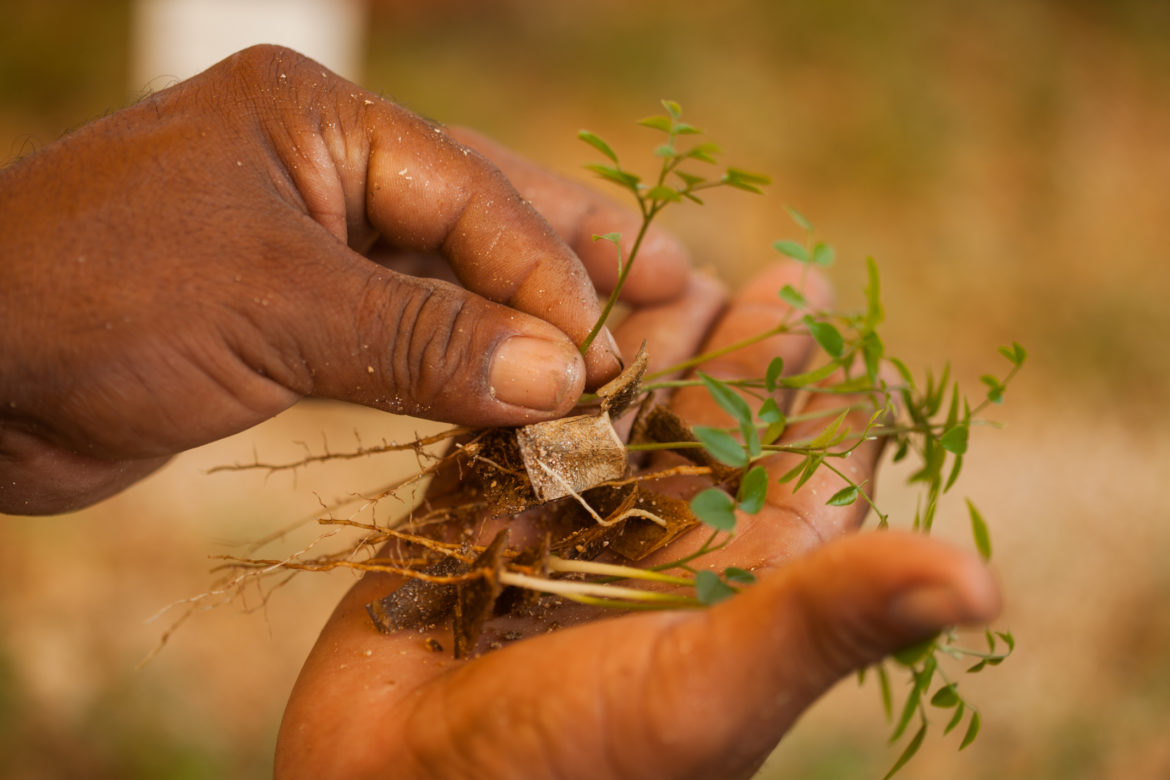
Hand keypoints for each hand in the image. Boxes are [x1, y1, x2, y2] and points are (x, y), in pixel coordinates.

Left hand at [0, 45, 688, 513]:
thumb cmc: (97, 303)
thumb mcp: (274, 308)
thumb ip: (424, 341)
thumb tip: (564, 380)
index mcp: (322, 120)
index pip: (473, 197)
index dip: (549, 277)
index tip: (613, 349)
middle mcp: (324, 168)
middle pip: (483, 216)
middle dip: (577, 263)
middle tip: (680, 289)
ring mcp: (309, 244)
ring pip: (449, 280)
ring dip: (527, 320)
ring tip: (626, 340)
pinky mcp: (290, 320)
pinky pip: (404, 338)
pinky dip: (462, 368)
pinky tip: (520, 386)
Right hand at [275, 262, 999, 778]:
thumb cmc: (564, 766)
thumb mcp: (707, 690)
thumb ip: (824, 617)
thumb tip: (983, 581)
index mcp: (733, 585)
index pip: (798, 467)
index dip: (817, 389)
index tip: (816, 297)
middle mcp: (660, 550)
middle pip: (717, 426)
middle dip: (742, 350)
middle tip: (773, 275)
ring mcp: (571, 526)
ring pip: (623, 409)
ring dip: (645, 343)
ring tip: (668, 267)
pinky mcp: (486, 507)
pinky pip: (526, 414)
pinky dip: (541, 362)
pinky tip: (549, 308)